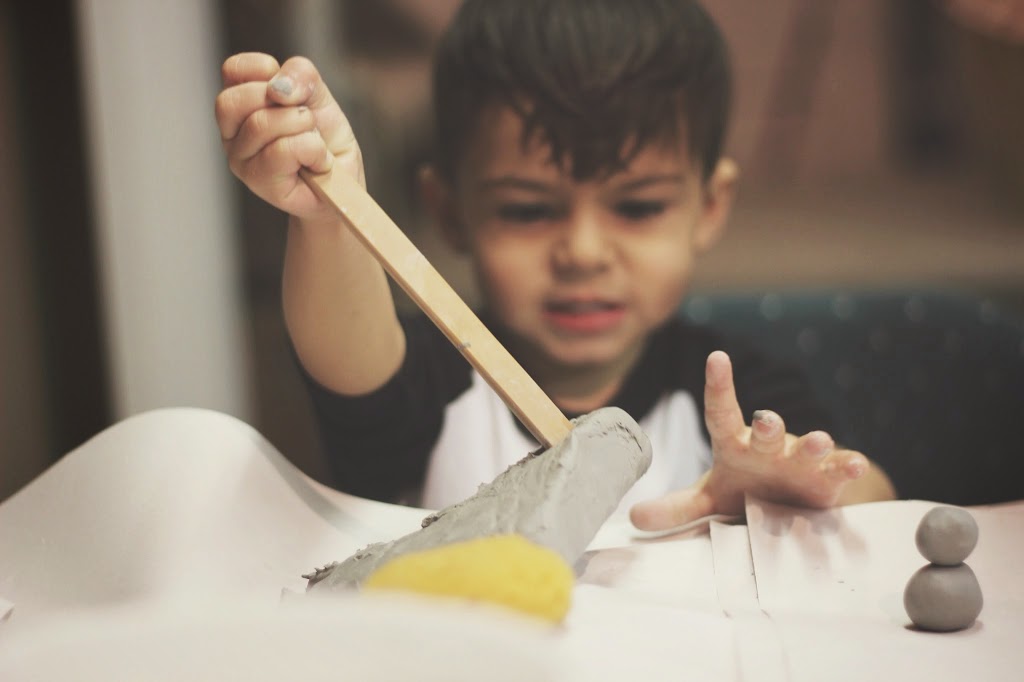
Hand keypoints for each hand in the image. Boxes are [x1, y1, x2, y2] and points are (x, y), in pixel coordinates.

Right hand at [215, 52, 363, 222]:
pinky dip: (313, 150)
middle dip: (284, 104)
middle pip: (236, 99)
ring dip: (303, 127)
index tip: (293, 91)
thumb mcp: (319, 94)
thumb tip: (279, 87)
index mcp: (240, 105)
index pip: (233, 70)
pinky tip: (318, 162)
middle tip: (306, 120)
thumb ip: (300, 74)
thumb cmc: (326, 138)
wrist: (344, 179)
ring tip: (314, 142)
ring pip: (261, 124)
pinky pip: (283, 150)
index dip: (267, 70)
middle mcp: (232, 133)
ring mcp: (240, 160)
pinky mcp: (259, 182)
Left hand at [630, 350, 868, 530]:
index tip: (716, 356)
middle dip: (769, 426)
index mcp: (736, 445)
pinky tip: (855, 463)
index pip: (721, 412)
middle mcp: (769, 447)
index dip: (718, 386)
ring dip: (813, 444)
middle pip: (768, 433)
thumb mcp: (710, 499)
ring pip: (807, 447)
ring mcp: (800, 460)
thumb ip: (677, 506)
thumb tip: (633, 516)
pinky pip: (839, 470)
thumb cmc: (746, 491)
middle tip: (766, 420)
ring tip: (818, 441)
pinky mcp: (827, 480)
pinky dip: (848, 466)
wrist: (793, 502)